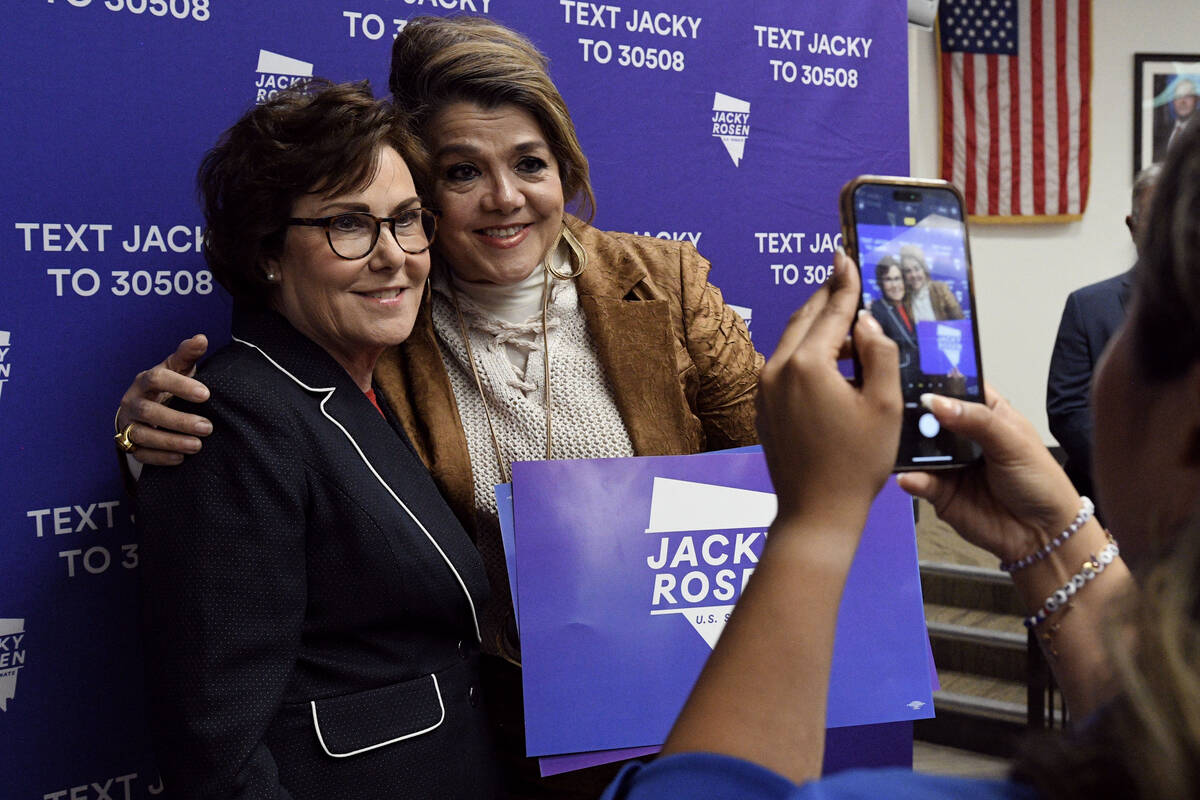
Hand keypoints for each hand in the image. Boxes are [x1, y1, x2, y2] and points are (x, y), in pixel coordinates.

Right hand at [116, 334, 211, 464]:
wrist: (145, 407)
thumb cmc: (168, 385)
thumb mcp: (177, 368)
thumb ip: (188, 354)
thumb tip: (202, 338)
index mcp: (145, 380)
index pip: (157, 379)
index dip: (180, 386)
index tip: (206, 395)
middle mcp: (132, 401)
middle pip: (149, 411)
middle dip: (179, 421)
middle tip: (208, 427)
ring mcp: (128, 423)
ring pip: (142, 435)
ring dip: (170, 441)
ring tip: (197, 446)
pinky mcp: (129, 443)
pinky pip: (140, 453)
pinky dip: (160, 458)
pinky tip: (181, 459)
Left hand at [755, 251, 901, 533]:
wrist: (816, 511)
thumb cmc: (855, 463)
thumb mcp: (884, 404)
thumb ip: (878, 353)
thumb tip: (866, 321)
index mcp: (807, 364)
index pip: (831, 311)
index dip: (844, 283)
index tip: (848, 256)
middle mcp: (777, 369)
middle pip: (804, 318)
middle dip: (827, 296)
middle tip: (844, 273)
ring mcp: (764, 388)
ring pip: (791, 339)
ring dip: (816, 323)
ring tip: (841, 310)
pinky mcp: (762, 405)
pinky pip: (784, 363)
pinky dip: (804, 349)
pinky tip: (825, 353)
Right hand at [897, 386, 1081, 562]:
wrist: (1042, 535)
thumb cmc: (1038, 480)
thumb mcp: (1012, 442)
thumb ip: (976, 420)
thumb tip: (934, 402)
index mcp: (984, 413)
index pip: (956, 386)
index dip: (935, 377)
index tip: (908, 366)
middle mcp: (960, 434)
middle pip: (929, 415)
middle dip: (912, 410)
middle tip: (891, 403)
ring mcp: (947, 463)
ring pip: (917, 447)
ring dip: (906, 444)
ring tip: (893, 438)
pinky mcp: (937, 491)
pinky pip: (918, 480)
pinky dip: (911, 477)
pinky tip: (908, 475)